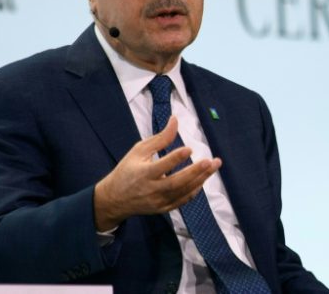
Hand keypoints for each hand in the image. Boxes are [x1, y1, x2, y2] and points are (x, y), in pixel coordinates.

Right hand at [93, 116, 221, 230]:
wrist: (115, 198)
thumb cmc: (127, 170)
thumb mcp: (139, 150)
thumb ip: (160, 138)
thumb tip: (175, 120)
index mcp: (143, 173)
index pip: (161, 166)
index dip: (175, 158)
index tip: (189, 148)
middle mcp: (151, 189)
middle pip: (176, 182)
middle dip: (196, 171)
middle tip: (212, 161)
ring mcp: (158, 201)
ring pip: (182, 192)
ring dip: (200, 179)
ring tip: (213, 166)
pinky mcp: (163, 209)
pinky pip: (182, 201)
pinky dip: (194, 191)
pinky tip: (202, 180)